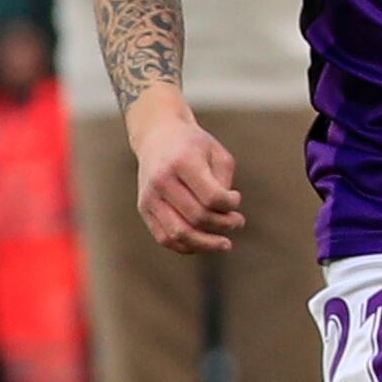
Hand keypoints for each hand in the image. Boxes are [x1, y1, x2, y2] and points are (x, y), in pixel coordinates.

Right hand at [128, 96, 241, 253]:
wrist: (157, 135)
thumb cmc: (194, 145)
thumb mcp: (217, 153)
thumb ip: (224, 181)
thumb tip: (226, 213)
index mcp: (182, 162)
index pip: (211, 197)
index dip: (231, 205)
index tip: (236, 198)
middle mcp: (162, 180)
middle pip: (197, 217)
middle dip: (224, 224)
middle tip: (238, 221)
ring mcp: (149, 196)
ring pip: (179, 234)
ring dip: (206, 244)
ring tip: (225, 243)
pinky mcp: (144, 208)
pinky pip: (164, 238)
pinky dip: (187, 246)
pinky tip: (204, 243)